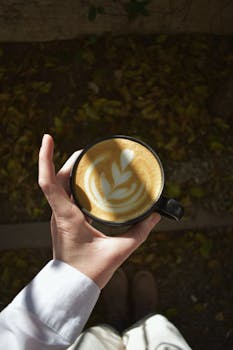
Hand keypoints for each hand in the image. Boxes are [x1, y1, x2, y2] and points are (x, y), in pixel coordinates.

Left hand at [38, 134, 160, 288]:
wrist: (74, 285)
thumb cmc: (91, 271)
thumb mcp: (119, 251)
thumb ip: (140, 232)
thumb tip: (155, 216)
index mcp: (67, 216)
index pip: (49, 182)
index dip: (45, 158)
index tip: (48, 138)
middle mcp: (59, 213)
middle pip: (56, 177)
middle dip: (69, 159)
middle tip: (90, 151)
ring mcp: (59, 216)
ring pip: (58, 184)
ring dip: (70, 169)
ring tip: (90, 160)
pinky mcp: (63, 219)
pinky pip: (63, 193)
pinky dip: (72, 181)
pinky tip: (87, 179)